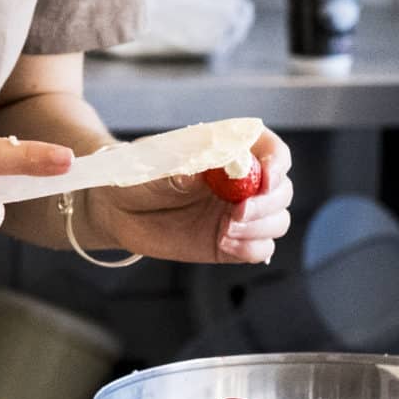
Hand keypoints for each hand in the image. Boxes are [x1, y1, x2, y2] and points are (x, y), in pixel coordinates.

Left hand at [82, 128, 293, 265]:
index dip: (277, 161)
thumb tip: (197, 170)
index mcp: (228, 152)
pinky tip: (226, 244)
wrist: (116, 209)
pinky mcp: (230, 242)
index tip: (267, 176)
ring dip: (261, 227)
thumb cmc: (135, 176)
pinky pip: (260, 249)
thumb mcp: (151, 166)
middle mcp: (241, 182)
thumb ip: (177, 169)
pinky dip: (251, 248)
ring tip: (227, 231)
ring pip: (277, 220)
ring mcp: (237, 213)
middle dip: (268, 202)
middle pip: (281, 189)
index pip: (270, 150)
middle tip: (239, 212)